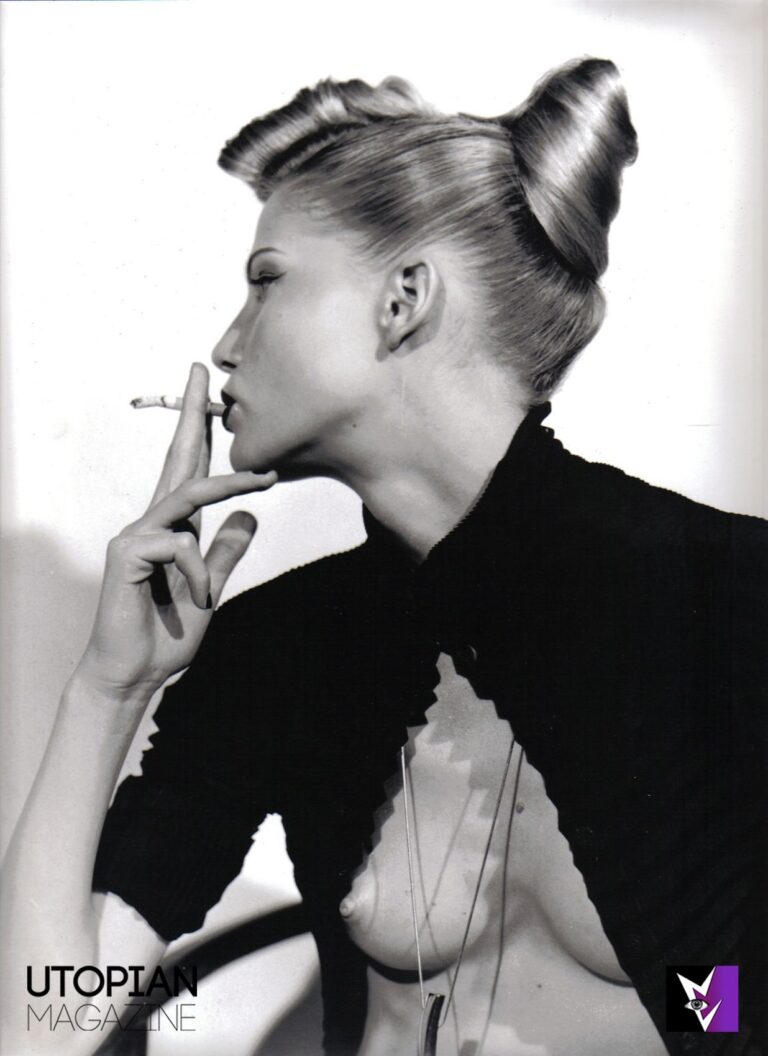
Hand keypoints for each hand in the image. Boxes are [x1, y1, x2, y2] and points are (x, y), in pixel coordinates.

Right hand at [78, 363, 275, 700]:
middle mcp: (153, 523)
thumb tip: (248, 518)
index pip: (191, 472)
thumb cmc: (166, 633)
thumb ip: (224, 553)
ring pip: (187, 494)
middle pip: (177, 459)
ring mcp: (137, 536)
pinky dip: (199, 571)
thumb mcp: (210, 587)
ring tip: (264, 479)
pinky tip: (199, 598)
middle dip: (191, 414)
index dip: (201, 434)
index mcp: (174, 528)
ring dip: (229, 483)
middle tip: (202, 371)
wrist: (135, 674)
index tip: (210, 396)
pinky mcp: (127, 554)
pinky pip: (179, 545)